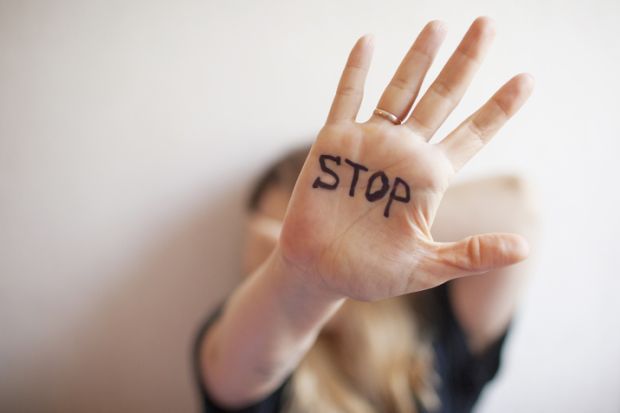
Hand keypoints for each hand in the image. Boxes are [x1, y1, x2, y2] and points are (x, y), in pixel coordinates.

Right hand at [278, 17, 533, 301]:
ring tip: (439, 25)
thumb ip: (471, 254)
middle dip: (465, 63)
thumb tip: (524, 247)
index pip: (473, 134)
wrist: (318, 271)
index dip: (499, 107)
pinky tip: (368, 42)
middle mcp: (405, 153)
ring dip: (418, 59)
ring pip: (399, 91)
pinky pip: (346, 99)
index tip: (527, 78)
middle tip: (488, 25)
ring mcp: (370, 144)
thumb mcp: (426, 267)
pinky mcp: (335, 144)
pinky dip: (355, 71)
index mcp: (430, 178)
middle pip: (442, 98)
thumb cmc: (371, 274)